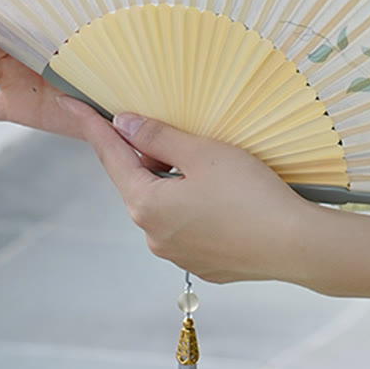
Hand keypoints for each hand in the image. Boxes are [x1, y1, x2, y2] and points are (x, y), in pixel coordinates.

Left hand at [60, 100, 311, 284]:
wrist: (297, 246)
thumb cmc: (251, 196)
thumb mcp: (203, 153)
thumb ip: (158, 136)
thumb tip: (124, 124)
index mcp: (146, 205)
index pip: (111, 157)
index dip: (93, 127)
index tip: (72, 105)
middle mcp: (155, 236)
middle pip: (139, 183)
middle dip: (147, 156)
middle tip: (174, 134)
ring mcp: (179, 255)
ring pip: (165, 207)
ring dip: (174, 184)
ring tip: (211, 170)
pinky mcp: (206, 264)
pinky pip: (189, 228)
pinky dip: (196, 208)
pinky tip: (225, 200)